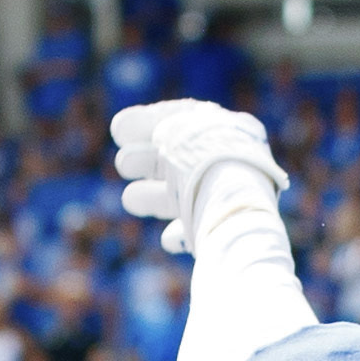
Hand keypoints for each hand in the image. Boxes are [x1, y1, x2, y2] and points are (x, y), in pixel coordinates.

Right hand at [111, 99, 287, 254]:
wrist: (233, 212)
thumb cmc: (204, 163)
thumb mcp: (177, 131)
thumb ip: (161, 126)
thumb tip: (141, 129)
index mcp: (238, 133)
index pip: (190, 120)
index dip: (150, 122)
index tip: (119, 130)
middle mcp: (240, 166)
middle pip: (185, 162)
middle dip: (149, 162)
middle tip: (124, 165)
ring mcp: (234, 201)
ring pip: (191, 198)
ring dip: (157, 198)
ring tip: (131, 199)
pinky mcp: (229, 235)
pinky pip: (204, 234)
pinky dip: (183, 236)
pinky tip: (169, 240)